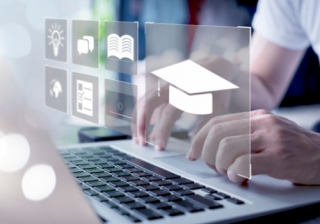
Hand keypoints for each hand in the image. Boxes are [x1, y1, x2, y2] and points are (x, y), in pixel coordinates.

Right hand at [132, 56, 236, 149]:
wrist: (216, 67)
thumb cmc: (219, 90)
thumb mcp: (217, 109)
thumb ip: (203, 130)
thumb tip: (191, 156)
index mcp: (188, 90)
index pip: (169, 113)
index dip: (163, 131)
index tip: (160, 147)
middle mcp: (173, 83)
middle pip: (148, 103)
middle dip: (141, 124)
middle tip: (141, 143)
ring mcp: (165, 81)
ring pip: (144, 99)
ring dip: (138, 118)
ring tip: (137, 138)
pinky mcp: (161, 83)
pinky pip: (147, 98)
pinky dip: (143, 113)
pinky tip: (144, 128)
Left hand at [187, 109, 319, 184]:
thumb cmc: (292, 147)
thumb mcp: (266, 133)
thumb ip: (241, 136)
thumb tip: (209, 148)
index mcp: (254, 116)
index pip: (216, 123)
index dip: (198, 140)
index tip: (193, 154)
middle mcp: (261, 123)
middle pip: (217, 134)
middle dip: (206, 154)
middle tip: (213, 167)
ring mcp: (270, 138)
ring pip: (226, 148)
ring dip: (221, 165)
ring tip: (229, 174)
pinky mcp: (278, 156)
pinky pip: (243, 164)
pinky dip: (235, 175)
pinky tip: (241, 179)